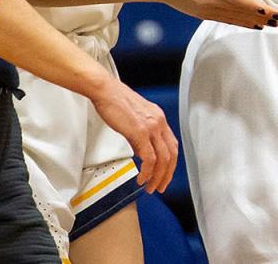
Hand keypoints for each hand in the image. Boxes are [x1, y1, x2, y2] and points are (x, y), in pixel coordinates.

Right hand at [89, 79, 178, 193]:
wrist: (106, 90)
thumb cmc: (116, 101)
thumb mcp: (136, 117)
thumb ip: (142, 132)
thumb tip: (141, 150)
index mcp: (159, 118)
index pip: (172, 145)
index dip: (170, 163)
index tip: (164, 174)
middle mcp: (159, 122)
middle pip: (171, 155)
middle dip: (167, 175)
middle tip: (159, 186)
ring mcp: (151, 127)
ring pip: (163, 159)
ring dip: (157, 177)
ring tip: (150, 186)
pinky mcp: (140, 132)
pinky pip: (149, 158)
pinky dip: (147, 172)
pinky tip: (142, 178)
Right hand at [147, 0, 277, 28]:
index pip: (239, 0)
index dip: (257, 8)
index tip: (272, 11)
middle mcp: (210, 3)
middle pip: (240, 13)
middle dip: (261, 16)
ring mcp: (206, 11)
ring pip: (234, 19)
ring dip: (253, 22)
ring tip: (270, 24)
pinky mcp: (202, 14)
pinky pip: (225, 19)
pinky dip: (240, 22)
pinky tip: (251, 23)